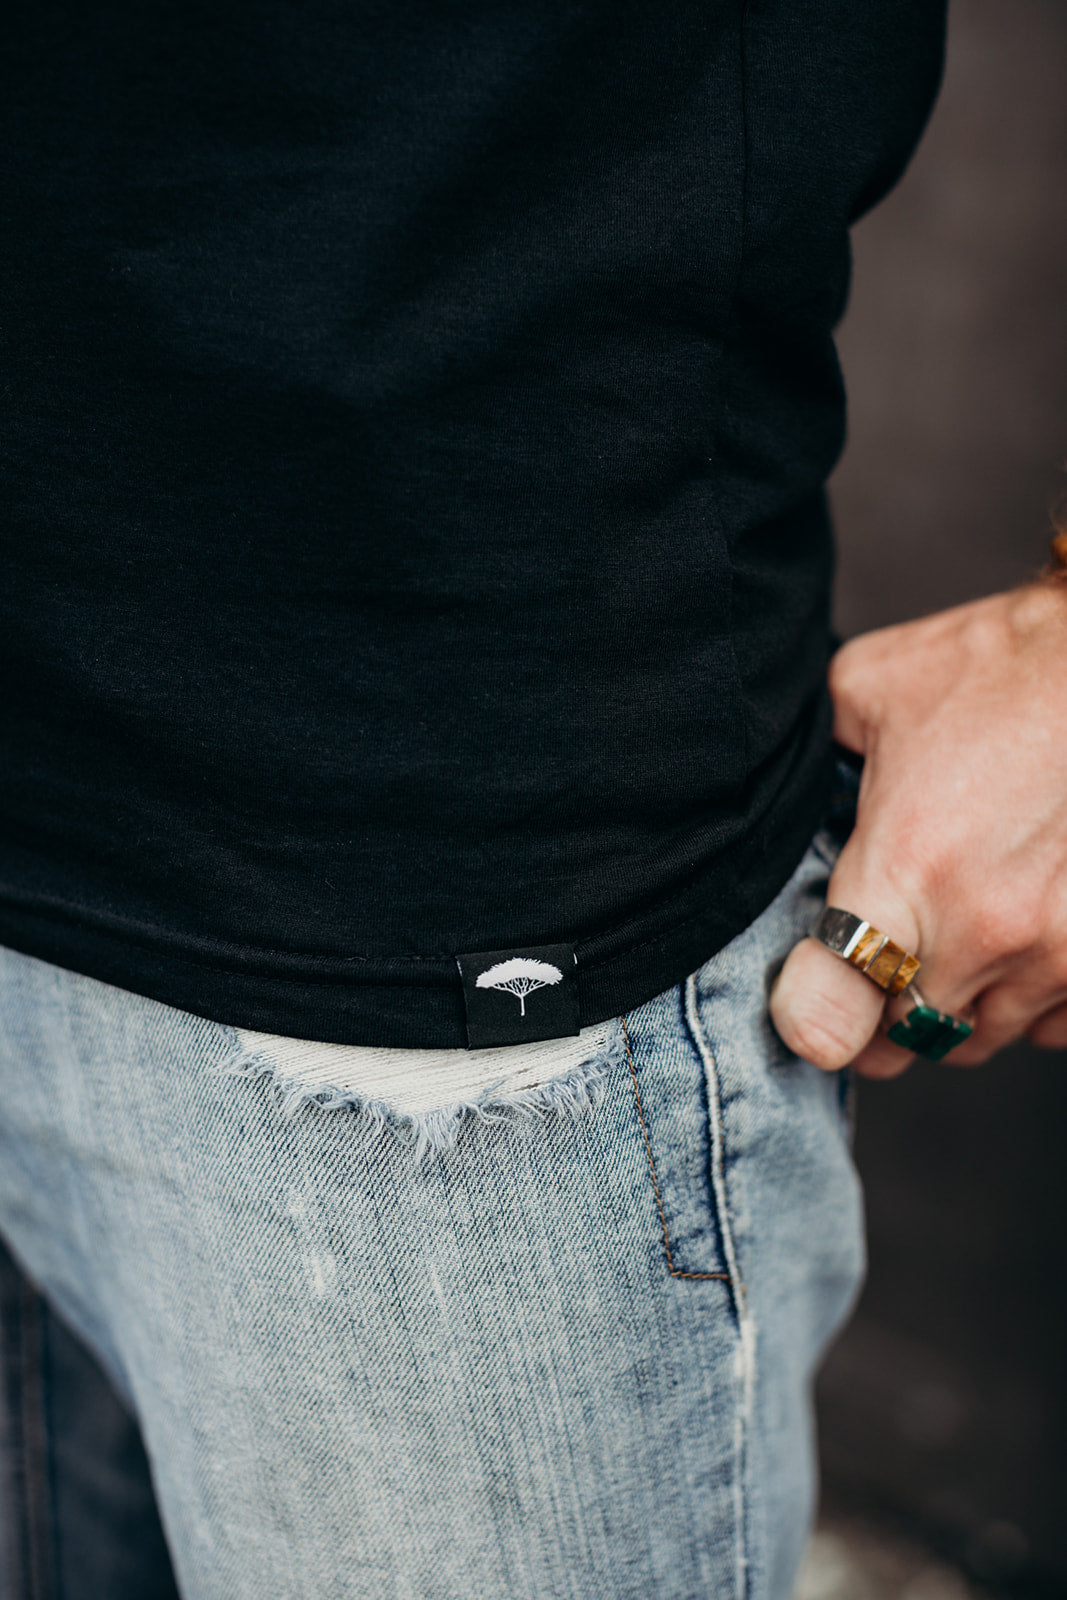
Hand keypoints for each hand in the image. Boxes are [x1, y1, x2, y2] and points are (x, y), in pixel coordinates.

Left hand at [770, 582, 1066, 1076]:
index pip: (829, 1014)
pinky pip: (1048, 1028)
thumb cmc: (999, 668)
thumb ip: (819, 759)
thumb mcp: (869, 689)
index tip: (808, 996)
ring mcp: (1053, 952)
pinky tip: (1015, 940)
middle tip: (876, 958)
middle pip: (902, 1038)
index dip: (808, 1014)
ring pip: (976, 1038)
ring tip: (950, 933)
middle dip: (878, 1008)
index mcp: (904, 867)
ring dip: (954, 1002)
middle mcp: (980, 927)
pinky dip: (1025, 999)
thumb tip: (789, 786)